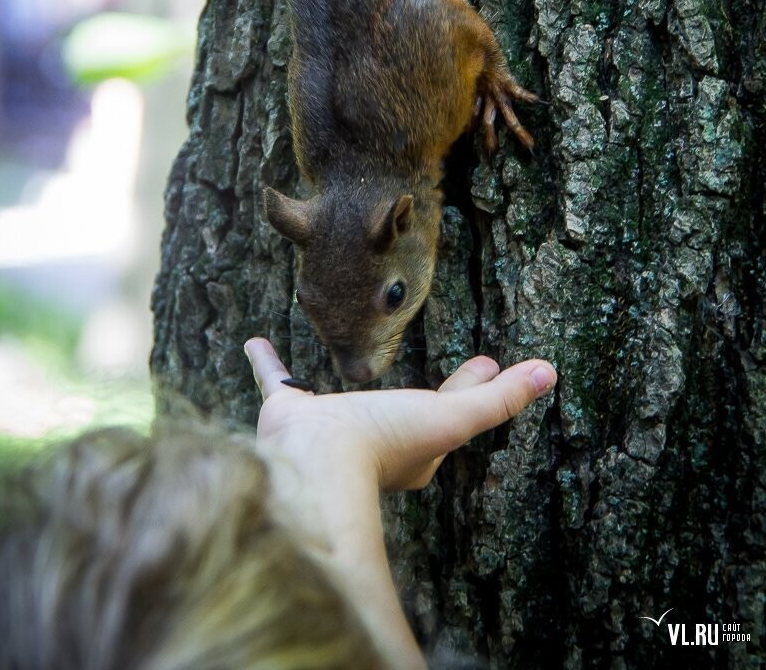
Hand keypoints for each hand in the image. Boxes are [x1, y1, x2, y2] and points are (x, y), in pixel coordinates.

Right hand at [245, 338, 556, 488]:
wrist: (314, 462)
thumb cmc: (384, 443)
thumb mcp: (452, 417)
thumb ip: (498, 398)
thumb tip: (551, 373)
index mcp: (414, 446)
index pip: (454, 408)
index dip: (474, 383)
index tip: (492, 360)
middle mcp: (372, 440)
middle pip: (408, 408)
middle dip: (431, 391)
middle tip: (456, 365)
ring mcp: (327, 428)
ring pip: (340, 400)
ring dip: (345, 382)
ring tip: (343, 355)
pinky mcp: (286, 414)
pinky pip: (276, 381)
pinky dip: (267, 363)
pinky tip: (255, 343)